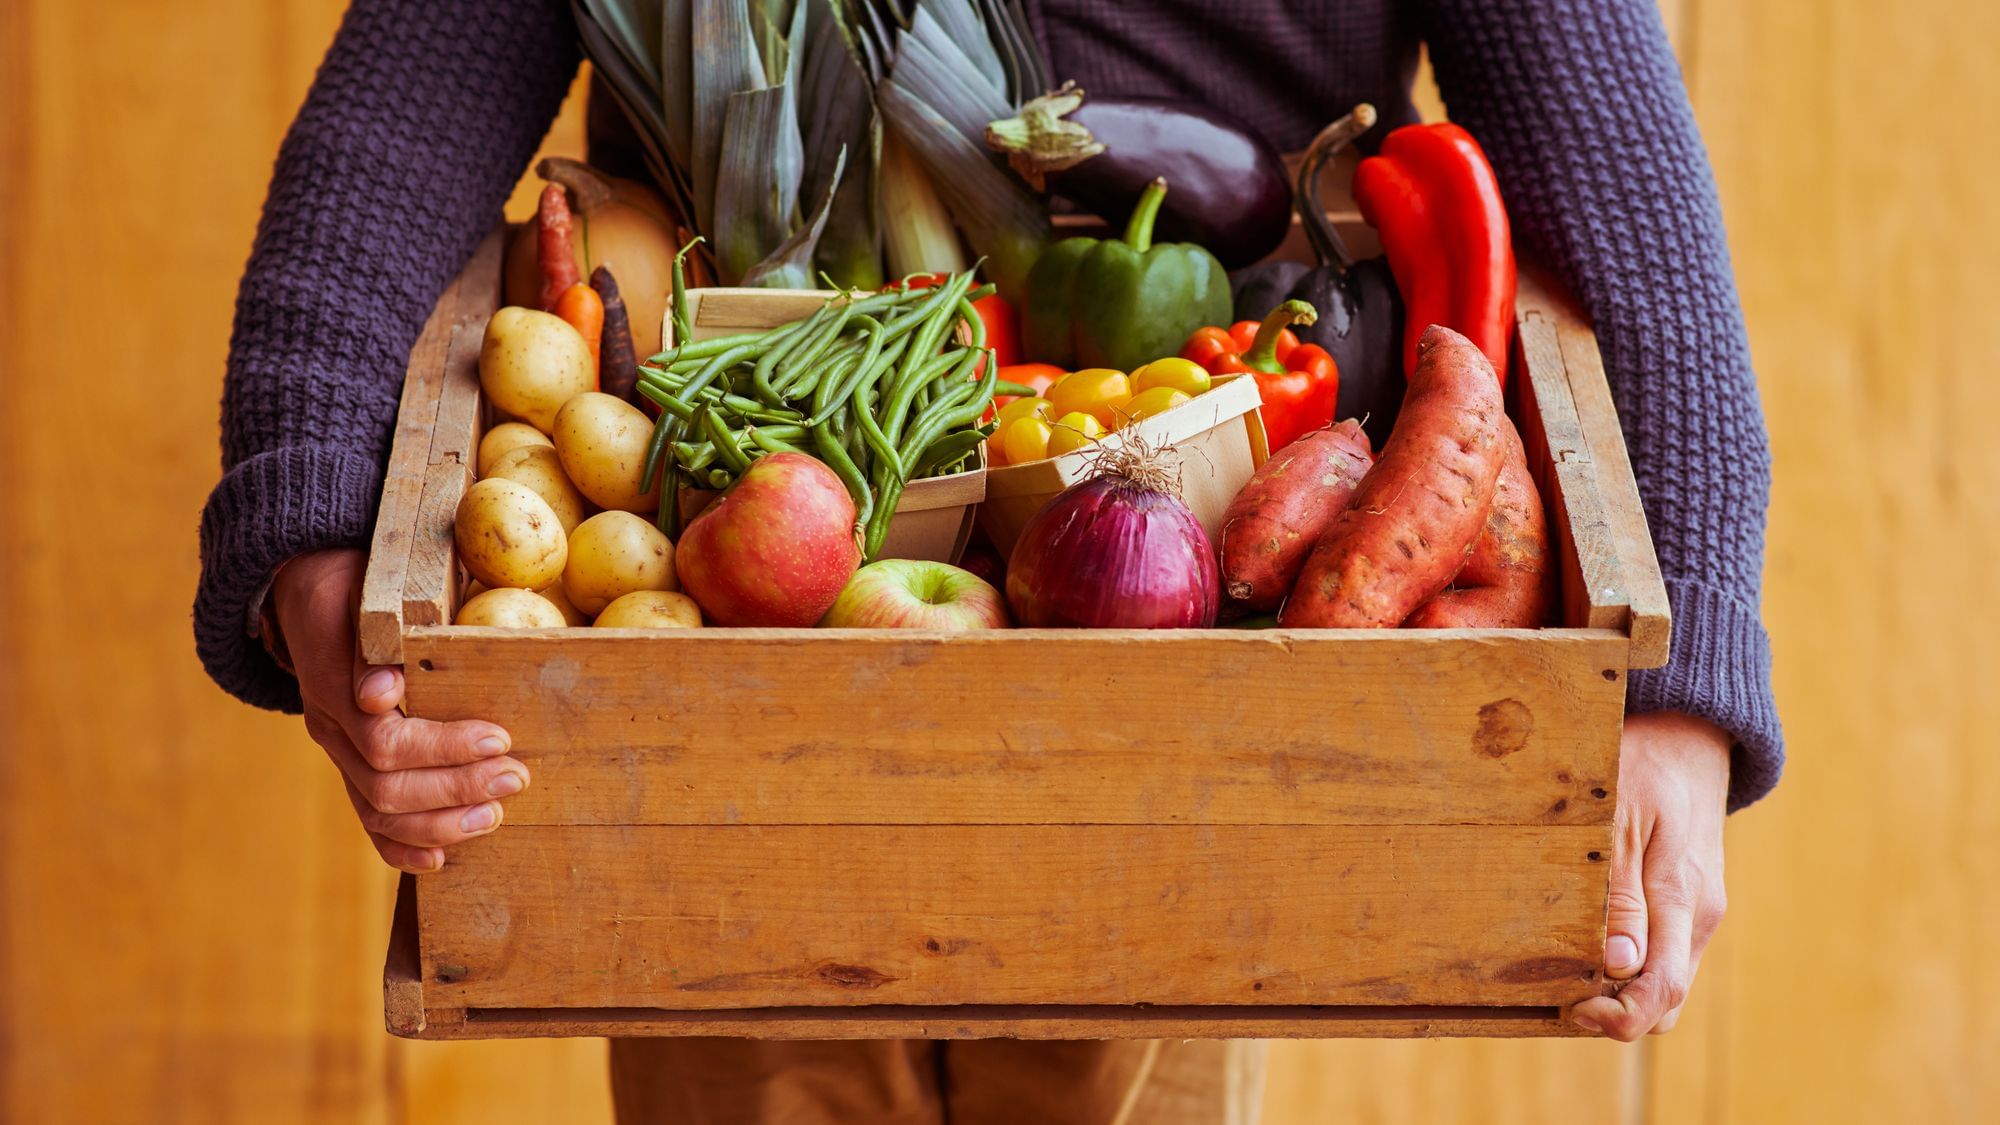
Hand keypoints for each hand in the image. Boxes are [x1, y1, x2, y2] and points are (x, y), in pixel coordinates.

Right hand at [271, 548, 528, 872]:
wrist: (309, 586)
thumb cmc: (354, 581)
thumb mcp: (364, 589)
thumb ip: (376, 640)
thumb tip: (382, 694)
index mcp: (332, 684)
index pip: (384, 741)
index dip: (443, 748)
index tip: (497, 736)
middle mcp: (330, 726)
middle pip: (386, 785)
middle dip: (457, 788)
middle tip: (516, 776)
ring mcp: (337, 750)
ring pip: (378, 811)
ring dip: (441, 822)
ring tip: (495, 815)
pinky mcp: (349, 765)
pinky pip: (368, 820)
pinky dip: (403, 846)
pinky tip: (441, 859)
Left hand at [1572, 711, 1730, 1039]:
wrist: (1685, 734)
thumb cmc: (1641, 764)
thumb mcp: (1619, 815)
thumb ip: (1620, 891)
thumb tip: (1619, 963)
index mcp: (1682, 896)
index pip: (1662, 988)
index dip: (1619, 1017)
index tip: (1573, 1009)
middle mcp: (1698, 914)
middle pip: (1665, 1000)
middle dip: (1617, 1012)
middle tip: (1560, 994)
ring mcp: (1697, 910)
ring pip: (1664, 979)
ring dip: (1620, 989)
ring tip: (1565, 969)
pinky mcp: (1687, 902)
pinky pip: (1663, 952)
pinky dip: (1630, 964)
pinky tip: (1586, 944)